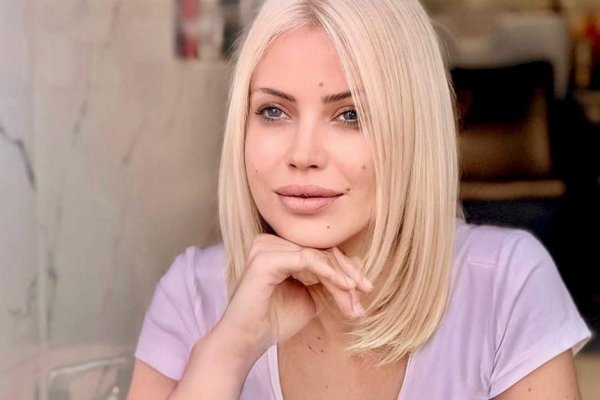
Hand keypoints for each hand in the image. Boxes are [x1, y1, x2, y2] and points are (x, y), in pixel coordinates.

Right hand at [217, 234, 373, 358]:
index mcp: (278, 248)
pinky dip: (329, 273)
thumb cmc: (274, 321)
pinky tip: (345, 288)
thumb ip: (329, 280)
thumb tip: (356, 262)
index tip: (366, 289)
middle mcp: (270, 242)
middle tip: (366, 292)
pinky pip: (307, 259)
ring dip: (341, 278)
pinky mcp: (265, 257)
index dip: (345, 268)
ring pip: (317, 255)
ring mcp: (266, 246)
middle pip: (320, 250)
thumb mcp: (311, 297)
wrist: (247, 342)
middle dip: (347, 273)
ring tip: (354, 302)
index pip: (319, 250)